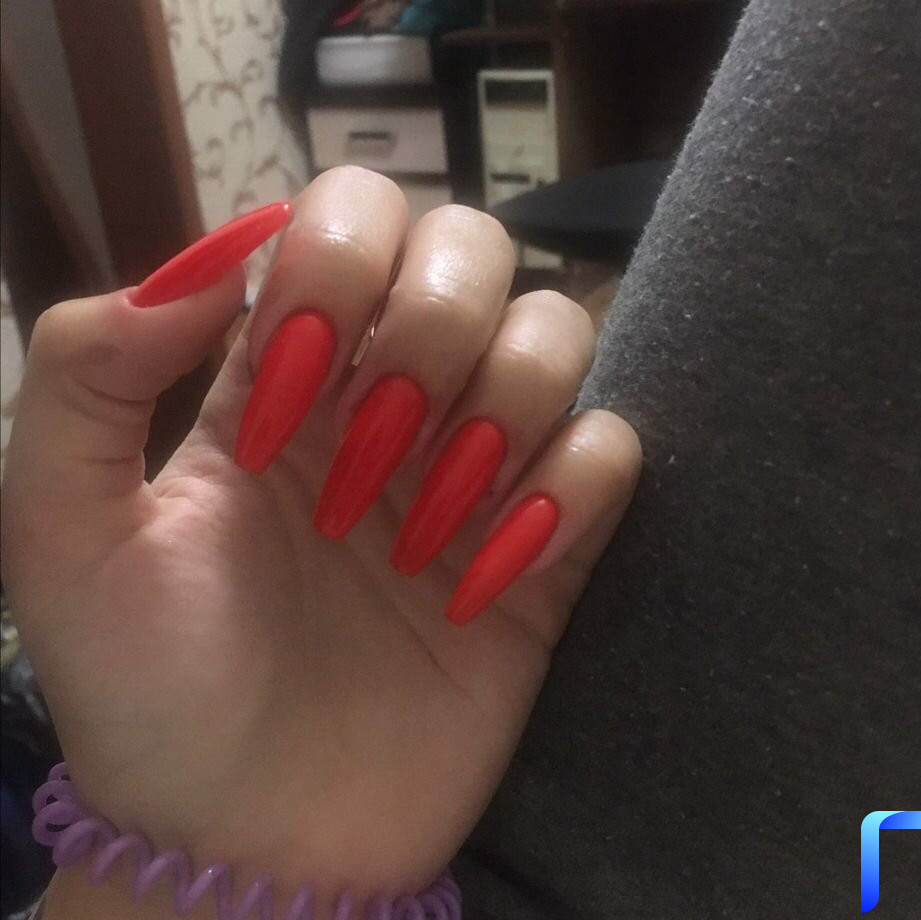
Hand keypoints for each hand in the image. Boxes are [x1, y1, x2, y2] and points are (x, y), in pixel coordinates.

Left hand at [2, 168, 640, 916]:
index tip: (290, 392)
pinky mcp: (545, 549)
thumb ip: (88, 376)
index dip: (337, 268)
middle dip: (433, 324)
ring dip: (505, 404)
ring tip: (425, 526)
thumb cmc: (152, 694)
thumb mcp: (65, 535)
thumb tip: (210, 262)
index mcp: (286, 373)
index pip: (355, 216)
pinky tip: (494, 572)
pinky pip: (610, 452)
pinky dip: (571, 489)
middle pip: (476, 248)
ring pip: (556, 331)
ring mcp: (478, 469)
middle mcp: (393, 397)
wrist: (250, 843)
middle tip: (370, 449)